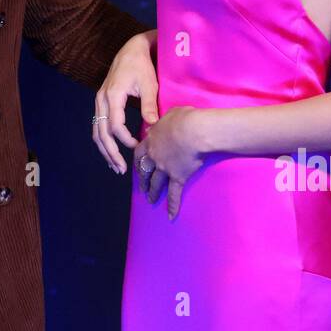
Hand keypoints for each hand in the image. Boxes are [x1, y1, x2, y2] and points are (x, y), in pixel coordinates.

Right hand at [93, 32, 158, 174]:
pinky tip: (111, 151)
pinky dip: (103, 140)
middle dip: (111, 152)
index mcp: (113, 95)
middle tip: (121, 169)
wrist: (131, 50)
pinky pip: (97, 125)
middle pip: (100, 132)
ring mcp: (99, 101)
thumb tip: (152, 126)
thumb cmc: (142, 66)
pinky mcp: (101, 102)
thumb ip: (149, 105)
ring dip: (105, 149)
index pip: (114, 125)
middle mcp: (102, 99)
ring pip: (96, 131)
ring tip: (115, 166)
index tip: (139, 146)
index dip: (125, 139)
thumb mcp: (149, 84)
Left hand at [135, 105, 205, 219]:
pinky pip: (174, 194)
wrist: (194, 131)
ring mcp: (165, 169)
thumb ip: (164, 121)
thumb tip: (164, 122)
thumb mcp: (170, 114)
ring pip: (156, 183)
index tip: (136, 167)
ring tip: (150, 200)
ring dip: (152, 192)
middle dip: (142, 180)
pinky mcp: (178, 177)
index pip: (139, 153)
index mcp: (151, 140)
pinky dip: (172, 206)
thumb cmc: (184, 118)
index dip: (137, 161)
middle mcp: (154, 156)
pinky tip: (170, 216)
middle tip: (141, 187)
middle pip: (144, 171)